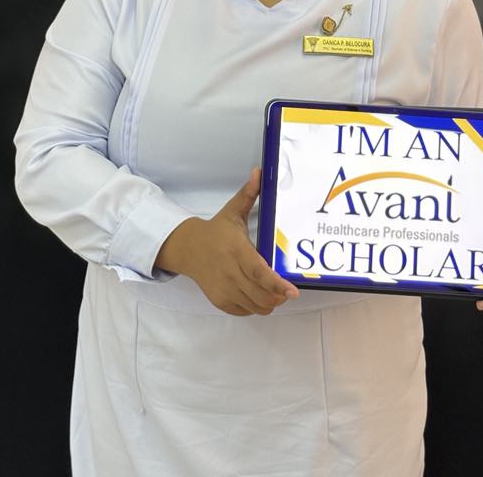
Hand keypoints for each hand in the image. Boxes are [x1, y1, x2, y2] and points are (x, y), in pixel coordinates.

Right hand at [155, 167, 299, 316]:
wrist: (188, 248)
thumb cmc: (216, 231)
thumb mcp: (232, 211)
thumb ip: (249, 193)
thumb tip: (260, 172)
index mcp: (236, 250)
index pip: (259, 272)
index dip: (277, 284)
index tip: (293, 291)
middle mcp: (230, 272)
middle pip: (261, 294)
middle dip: (279, 296)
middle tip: (287, 289)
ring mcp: (224, 289)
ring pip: (256, 306)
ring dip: (269, 302)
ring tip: (274, 292)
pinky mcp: (220, 300)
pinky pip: (245, 310)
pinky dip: (256, 306)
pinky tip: (257, 293)